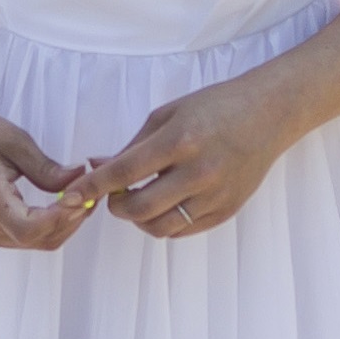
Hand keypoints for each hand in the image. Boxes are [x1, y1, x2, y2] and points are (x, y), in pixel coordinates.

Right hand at [0, 104, 94, 250]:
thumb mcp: (13, 140)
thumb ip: (46, 168)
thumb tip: (80, 180)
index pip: (29, 228)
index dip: (61, 218)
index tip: (81, 196)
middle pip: (38, 239)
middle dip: (71, 220)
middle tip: (91, 194)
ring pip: (35, 242)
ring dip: (62, 225)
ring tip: (79, 197)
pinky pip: (24, 239)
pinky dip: (47, 226)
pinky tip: (59, 206)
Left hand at [83, 81, 302, 238]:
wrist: (268, 115)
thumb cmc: (214, 107)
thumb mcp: (167, 115)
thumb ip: (132, 146)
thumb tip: (96, 166)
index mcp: (181, 141)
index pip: (125, 172)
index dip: (93, 187)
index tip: (71, 196)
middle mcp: (199, 173)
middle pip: (140, 210)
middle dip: (115, 207)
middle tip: (113, 195)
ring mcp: (215, 196)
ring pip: (160, 228)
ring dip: (138, 219)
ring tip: (139, 200)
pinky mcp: (226, 211)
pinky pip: (183, 230)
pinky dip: (164, 223)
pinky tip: (163, 203)